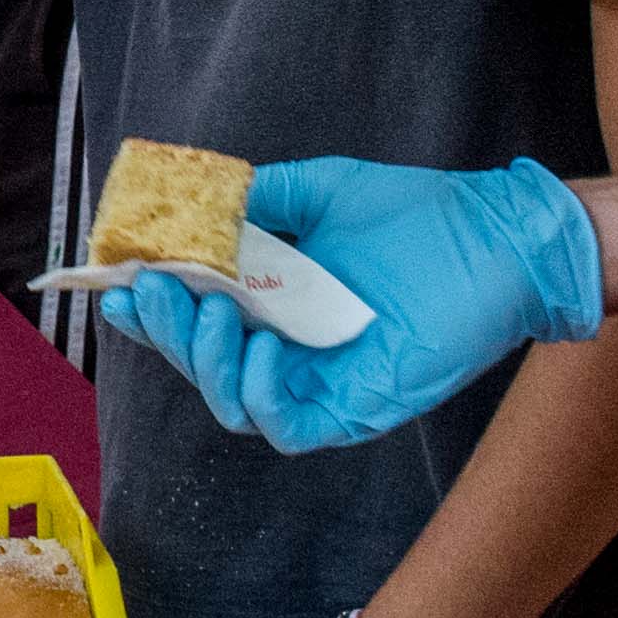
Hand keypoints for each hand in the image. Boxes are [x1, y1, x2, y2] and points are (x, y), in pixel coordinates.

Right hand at [109, 154, 605, 454]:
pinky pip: (287, 426)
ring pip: (234, 404)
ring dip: (207, 362)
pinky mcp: (355, 409)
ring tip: (214, 312)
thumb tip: (199, 205)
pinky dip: (259, 396)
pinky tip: (259, 353)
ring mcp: (321, 384)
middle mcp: (293, 350)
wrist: (499, 237)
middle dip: (168, 332)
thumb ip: (261, 201)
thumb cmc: (422, 216)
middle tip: (153, 292)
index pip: (201, 320)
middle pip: (205, 364)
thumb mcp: (322, 191)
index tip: (118, 283)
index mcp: (280, 304)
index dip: (154, 310)